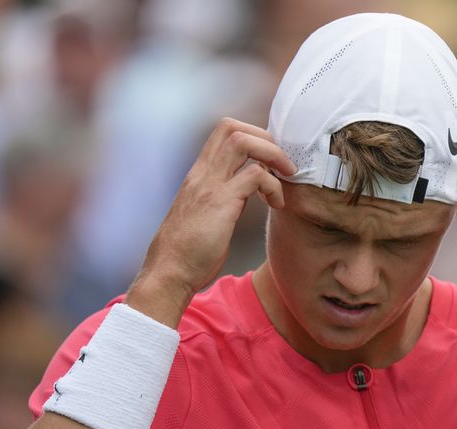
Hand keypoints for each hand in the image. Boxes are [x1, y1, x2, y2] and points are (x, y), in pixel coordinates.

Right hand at [126, 118, 296, 326]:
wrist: (170, 273)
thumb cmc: (189, 252)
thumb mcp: (206, 214)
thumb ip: (223, 196)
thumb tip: (245, 191)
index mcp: (199, 174)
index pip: (224, 131)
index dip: (253, 135)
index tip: (269, 159)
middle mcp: (203, 174)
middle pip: (233, 127)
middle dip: (266, 139)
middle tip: (282, 165)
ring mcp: (210, 186)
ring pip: (244, 142)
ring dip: (273, 155)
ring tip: (285, 178)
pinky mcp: (222, 203)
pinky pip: (256, 176)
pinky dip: (273, 185)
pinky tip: (277, 203)